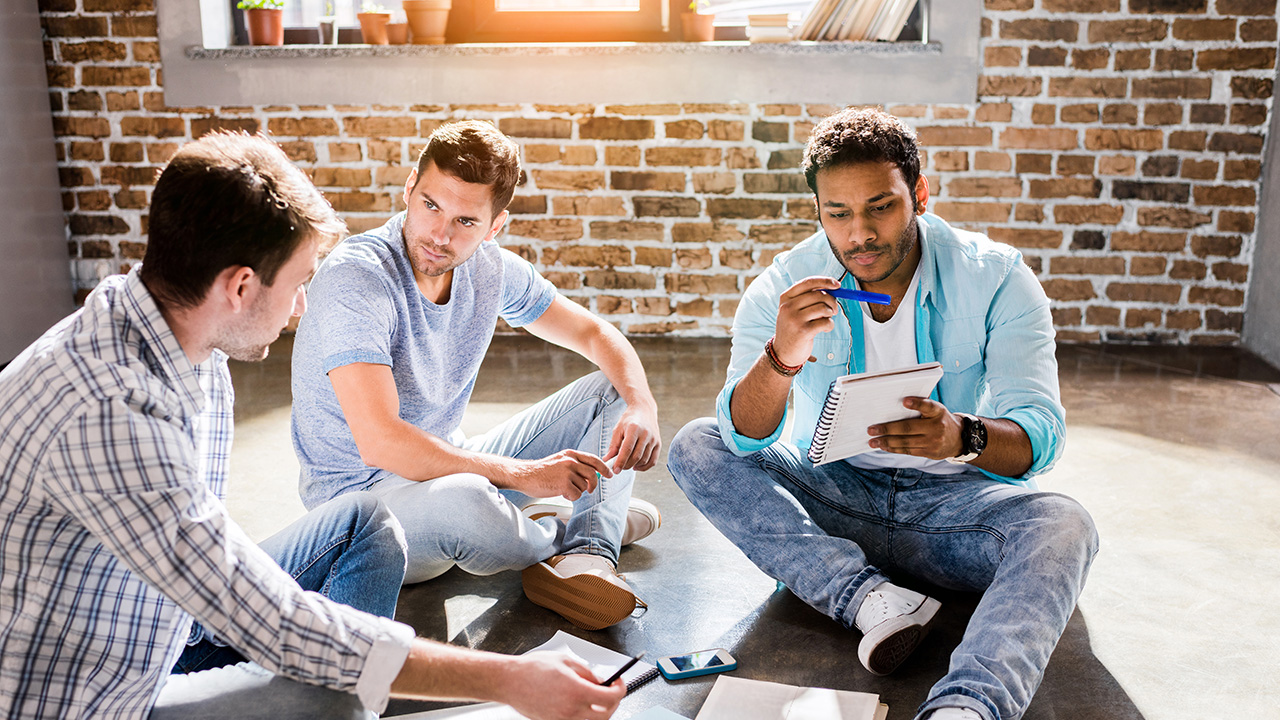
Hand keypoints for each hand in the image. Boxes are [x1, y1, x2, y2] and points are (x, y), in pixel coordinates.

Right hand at [500, 652, 625, 719]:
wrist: (509, 681)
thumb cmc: (532, 669)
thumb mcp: (565, 661)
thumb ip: (587, 672)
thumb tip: (600, 680)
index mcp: (576, 691)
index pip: (611, 698)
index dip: (620, 689)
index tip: (619, 682)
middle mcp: (571, 709)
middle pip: (606, 715)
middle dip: (614, 703)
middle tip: (611, 690)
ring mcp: (562, 719)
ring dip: (598, 710)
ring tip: (595, 695)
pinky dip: (583, 713)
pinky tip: (579, 701)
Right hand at [509, 450, 613, 500]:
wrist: (525, 476)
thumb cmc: (541, 471)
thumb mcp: (559, 461)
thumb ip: (574, 465)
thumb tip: (591, 474)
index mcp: (570, 454)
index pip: (594, 459)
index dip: (604, 468)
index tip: (609, 474)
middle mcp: (570, 461)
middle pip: (593, 474)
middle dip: (594, 484)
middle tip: (591, 490)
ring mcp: (567, 472)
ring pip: (584, 486)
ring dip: (576, 491)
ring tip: (564, 489)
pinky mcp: (564, 484)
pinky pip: (576, 495)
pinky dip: (570, 497)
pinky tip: (561, 493)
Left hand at [603, 403, 661, 472]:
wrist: (644, 410)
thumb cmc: (629, 420)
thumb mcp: (618, 429)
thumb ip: (613, 445)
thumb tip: (607, 460)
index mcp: (634, 429)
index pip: (627, 449)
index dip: (621, 461)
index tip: (615, 470)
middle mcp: (646, 434)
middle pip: (636, 456)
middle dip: (626, 465)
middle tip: (618, 467)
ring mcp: (654, 439)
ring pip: (644, 460)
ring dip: (634, 465)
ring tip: (626, 464)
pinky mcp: (659, 444)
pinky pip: (653, 461)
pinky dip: (644, 467)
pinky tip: (636, 466)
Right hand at [773, 276, 840, 366]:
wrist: (783, 352)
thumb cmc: (793, 328)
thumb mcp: (794, 310)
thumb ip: (808, 298)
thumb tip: (833, 288)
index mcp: (786, 297)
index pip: (808, 282)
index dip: (825, 281)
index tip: (837, 285)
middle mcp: (788, 307)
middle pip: (818, 294)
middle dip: (832, 301)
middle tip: (834, 310)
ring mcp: (795, 319)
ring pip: (823, 308)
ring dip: (830, 314)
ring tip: (826, 320)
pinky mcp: (803, 331)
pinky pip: (826, 322)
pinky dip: (830, 325)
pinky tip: (825, 329)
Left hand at [867, 397, 964, 459]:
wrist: (959, 438)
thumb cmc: (940, 419)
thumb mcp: (936, 410)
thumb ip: (921, 407)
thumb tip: (895, 405)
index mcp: (938, 411)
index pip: (928, 406)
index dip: (917, 403)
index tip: (905, 401)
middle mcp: (936, 427)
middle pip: (908, 428)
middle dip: (887, 429)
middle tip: (871, 429)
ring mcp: (933, 441)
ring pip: (905, 442)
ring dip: (886, 442)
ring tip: (873, 441)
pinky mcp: (929, 452)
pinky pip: (908, 451)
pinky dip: (894, 448)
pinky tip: (884, 446)